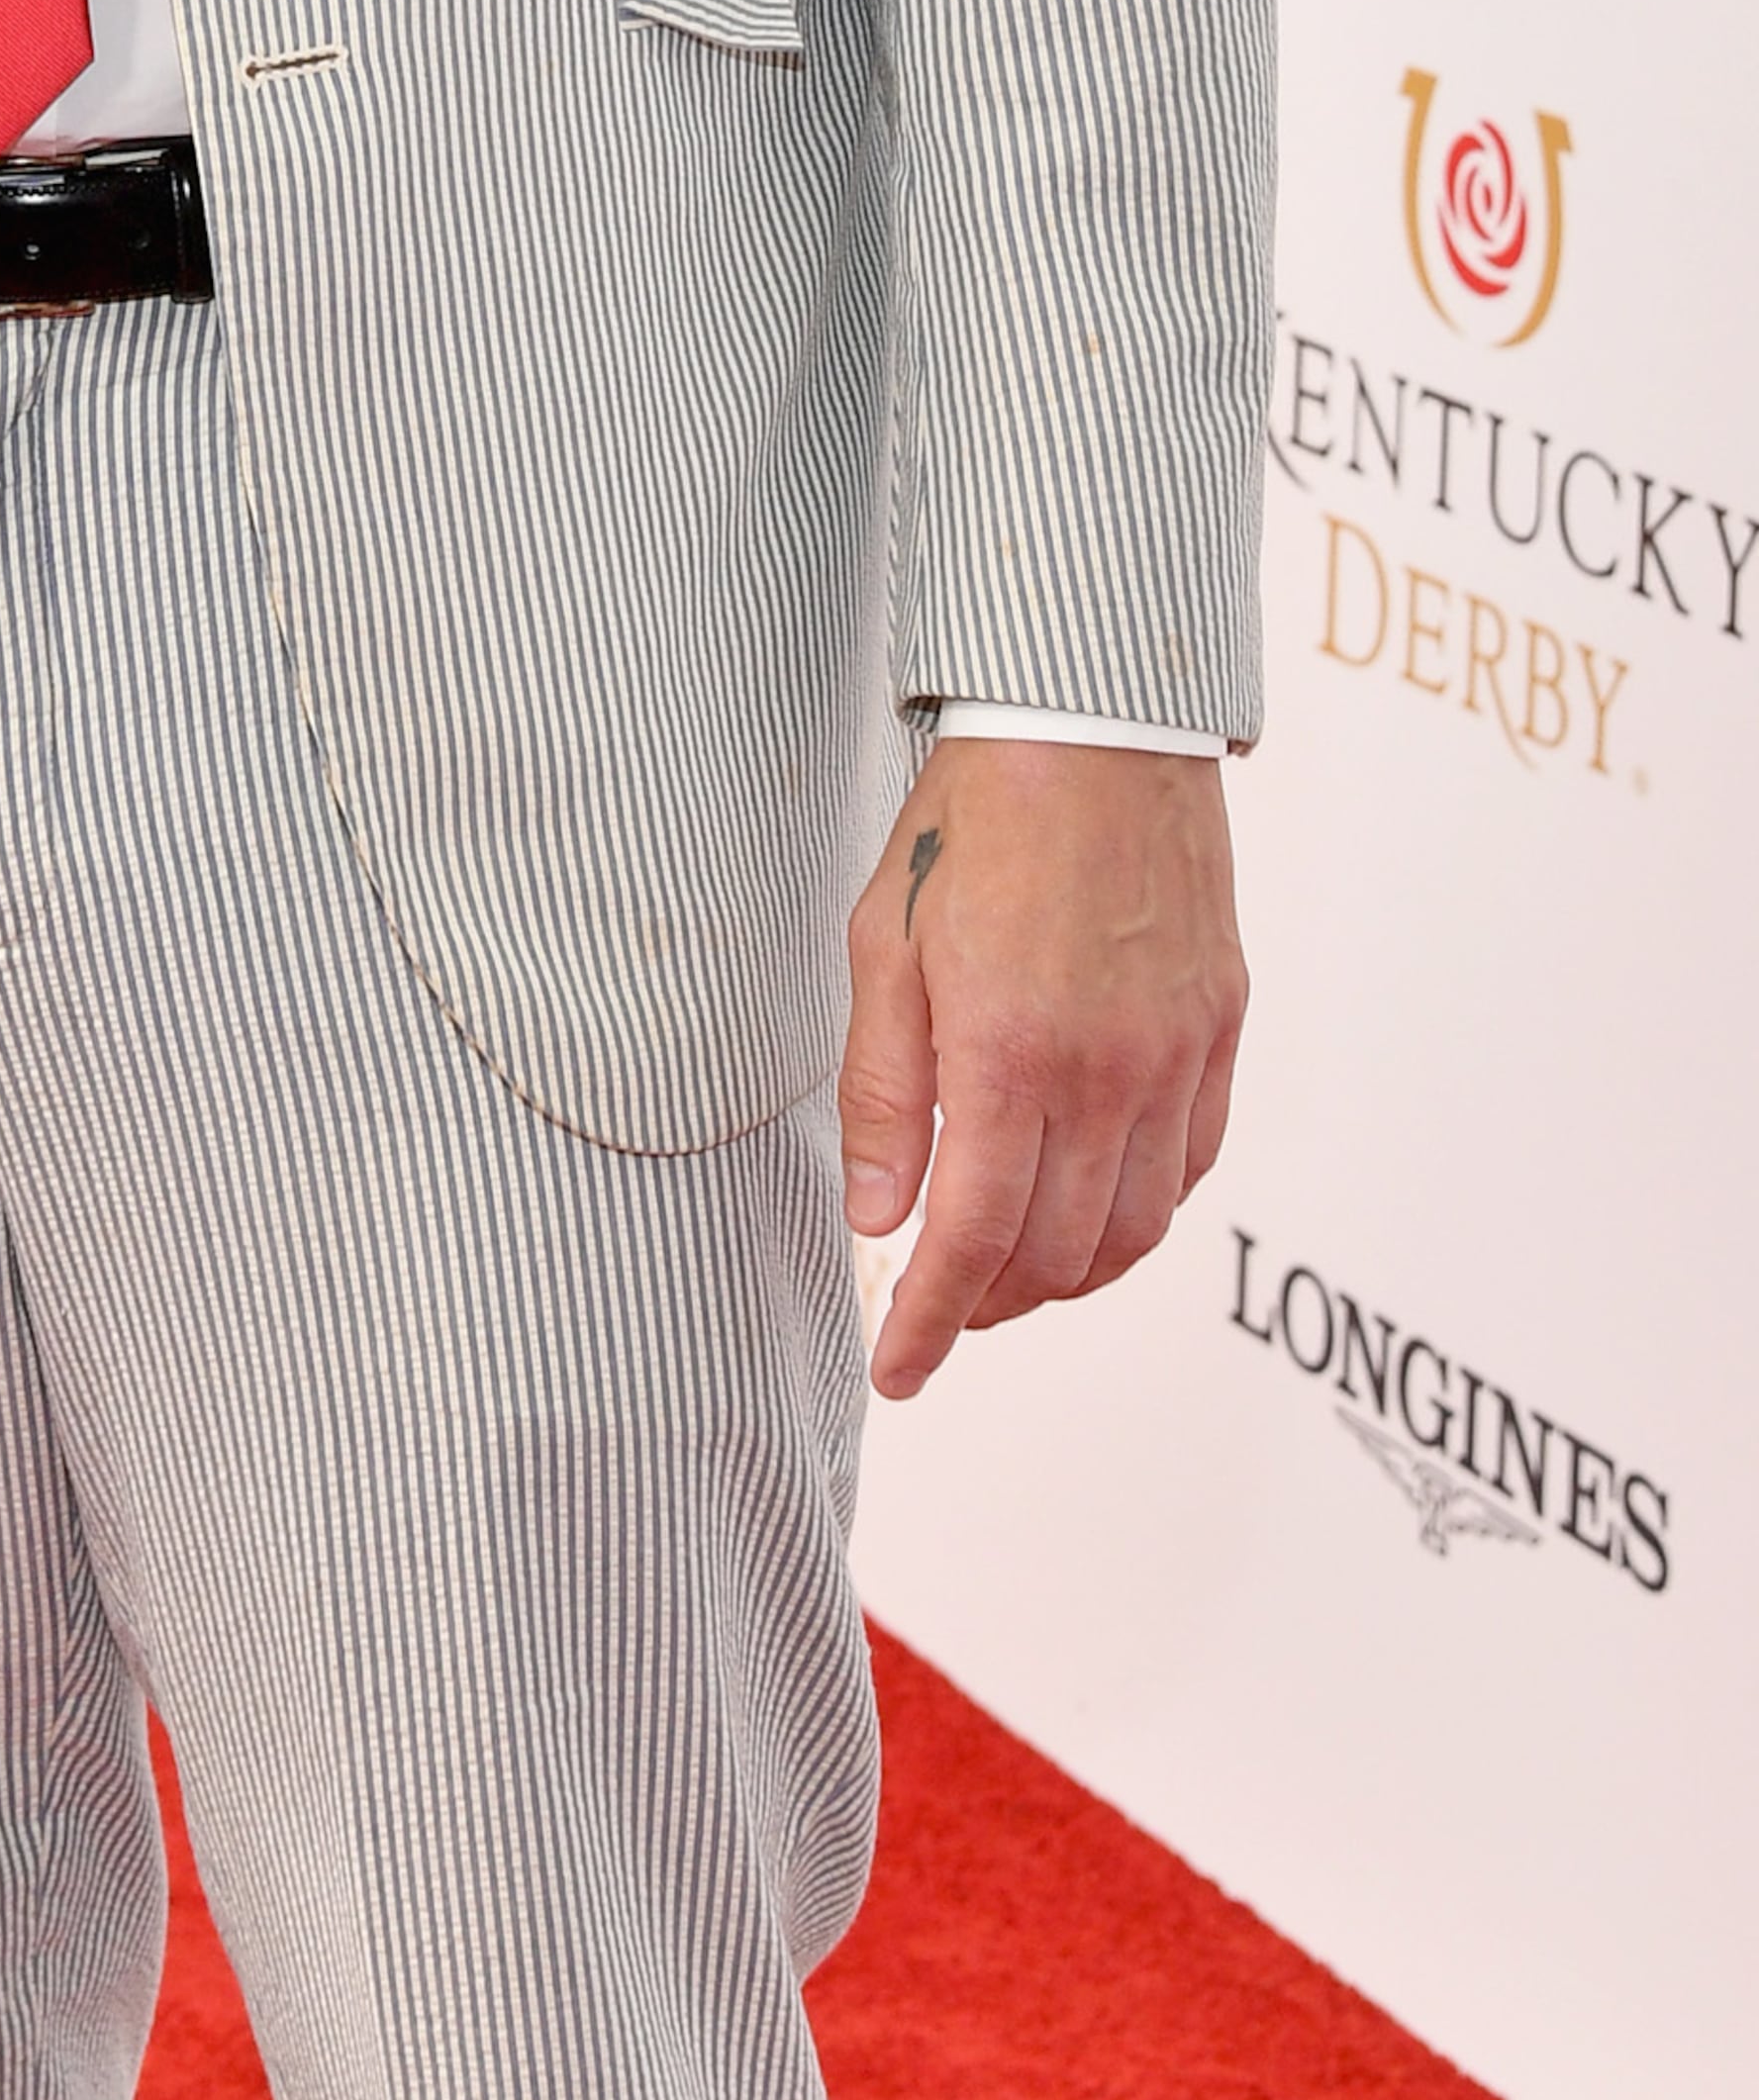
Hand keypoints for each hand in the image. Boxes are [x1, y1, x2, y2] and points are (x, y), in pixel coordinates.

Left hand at [840, 740, 1245, 1404]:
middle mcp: (1107, 1073)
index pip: (973, 1241)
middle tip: (939, 1306)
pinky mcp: (1219, 1033)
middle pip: (1057, 1256)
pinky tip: (1090, 1204)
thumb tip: (881, 1218)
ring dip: (1067, 1276)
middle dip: (989, 1304)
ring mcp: (1175, 1058)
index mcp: (1009, 1053)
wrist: (1093, 728)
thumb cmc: (972, 823)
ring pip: (1133, 1233)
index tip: (898, 1371)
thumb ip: (886, 1093)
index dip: (930, 1324)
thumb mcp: (886, 947)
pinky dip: (1138, 1216)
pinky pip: (1190, 1169)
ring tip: (1008, 1271)